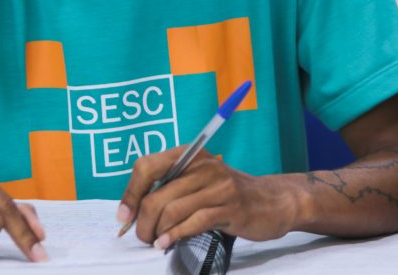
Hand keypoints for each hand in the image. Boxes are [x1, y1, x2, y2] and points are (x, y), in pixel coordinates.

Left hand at [118, 145, 297, 246]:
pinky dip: (174, 236)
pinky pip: (193, 223)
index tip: (125, 216)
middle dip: (142, 223)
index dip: (131, 193)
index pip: (147, 166)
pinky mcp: (231, 207)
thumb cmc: (227, 194)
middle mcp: (204, 165)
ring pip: (171, 211)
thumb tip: (132, 210)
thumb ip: (170, 188)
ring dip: (157, 232)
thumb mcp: (198, 180)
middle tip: (143, 236)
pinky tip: (168, 242)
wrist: (273, 201)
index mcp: (191, 154)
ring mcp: (219, 186)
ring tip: (156, 241)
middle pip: (157, 196)